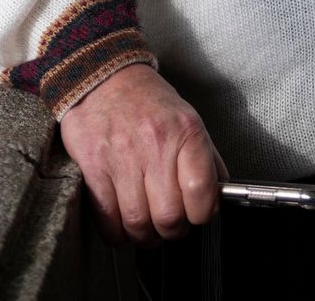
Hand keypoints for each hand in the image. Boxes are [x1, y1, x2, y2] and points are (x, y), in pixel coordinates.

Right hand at [59, 63, 226, 245]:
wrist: (103, 77)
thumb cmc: (148, 102)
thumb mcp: (188, 119)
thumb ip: (207, 158)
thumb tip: (220, 194)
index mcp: (186, 131)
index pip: (201, 192)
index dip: (202, 215)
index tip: (198, 216)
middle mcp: (156, 145)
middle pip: (169, 216)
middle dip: (173, 232)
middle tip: (172, 228)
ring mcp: (122, 157)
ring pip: (138, 223)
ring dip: (145, 238)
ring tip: (148, 232)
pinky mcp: (94, 167)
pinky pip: (107, 218)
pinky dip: (117, 235)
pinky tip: (123, 229)